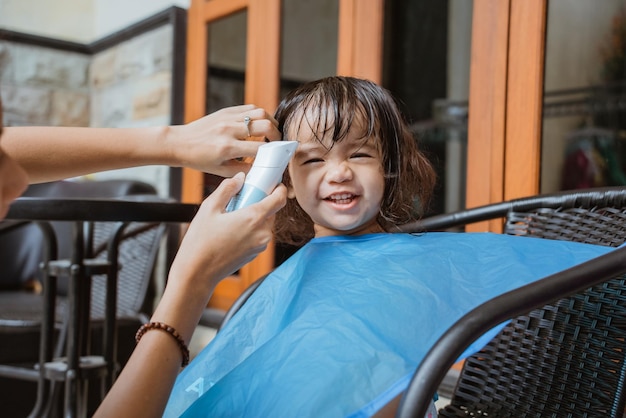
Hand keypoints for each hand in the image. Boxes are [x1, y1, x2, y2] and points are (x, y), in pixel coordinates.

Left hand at [167, 104, 281, 176]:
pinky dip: (259, 115)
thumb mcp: (221, 170)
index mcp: (227, 148)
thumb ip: (244, 169)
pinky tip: (259, 124)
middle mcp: (229, 130)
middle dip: (277, 135)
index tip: (279, 156)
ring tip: (270, 132)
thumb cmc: (199, 160)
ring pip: (260, 113)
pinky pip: (250, 108)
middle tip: (276, 143)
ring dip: (271, 122)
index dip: (274, 153)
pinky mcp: (226, 111)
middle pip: (265, 125)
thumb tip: (263, 169)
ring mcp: (228, 118)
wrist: (179, 143)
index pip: (260, 148)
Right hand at [168, 172, 285, 295]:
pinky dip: (250, 229)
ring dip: (253, 216)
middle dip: (259, 202)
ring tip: (231, 217)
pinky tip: (231, 231)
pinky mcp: (256, 254)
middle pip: (271, 210)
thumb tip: (240, 178)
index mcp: (254, 218)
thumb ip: (227, 189)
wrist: (197, 273)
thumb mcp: (209, 207)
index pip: (279, 199)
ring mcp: (260, 245)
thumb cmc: (201, 241)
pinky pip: (258, 235)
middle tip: (240, 200)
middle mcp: (262, 233)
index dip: (278, 188)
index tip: (271, 183)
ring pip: (264, 223)